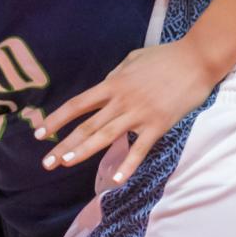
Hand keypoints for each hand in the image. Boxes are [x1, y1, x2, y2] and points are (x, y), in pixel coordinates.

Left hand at [36, 39, 217, 184]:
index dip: (56, 119)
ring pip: (105, 137)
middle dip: (64, 144)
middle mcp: (120, 101)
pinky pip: (139, 149)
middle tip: (46, 162)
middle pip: (86, 126)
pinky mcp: (158, 125)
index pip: (77, 105)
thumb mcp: (132, 59)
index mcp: (112, 84)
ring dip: (84, 152)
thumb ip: (115, 75)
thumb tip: (104, 86)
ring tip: (65, 164)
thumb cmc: (164, 56)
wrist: (196, 60)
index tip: (39, 132)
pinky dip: (128, 165)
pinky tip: (116, 180)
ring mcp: (139, 114)